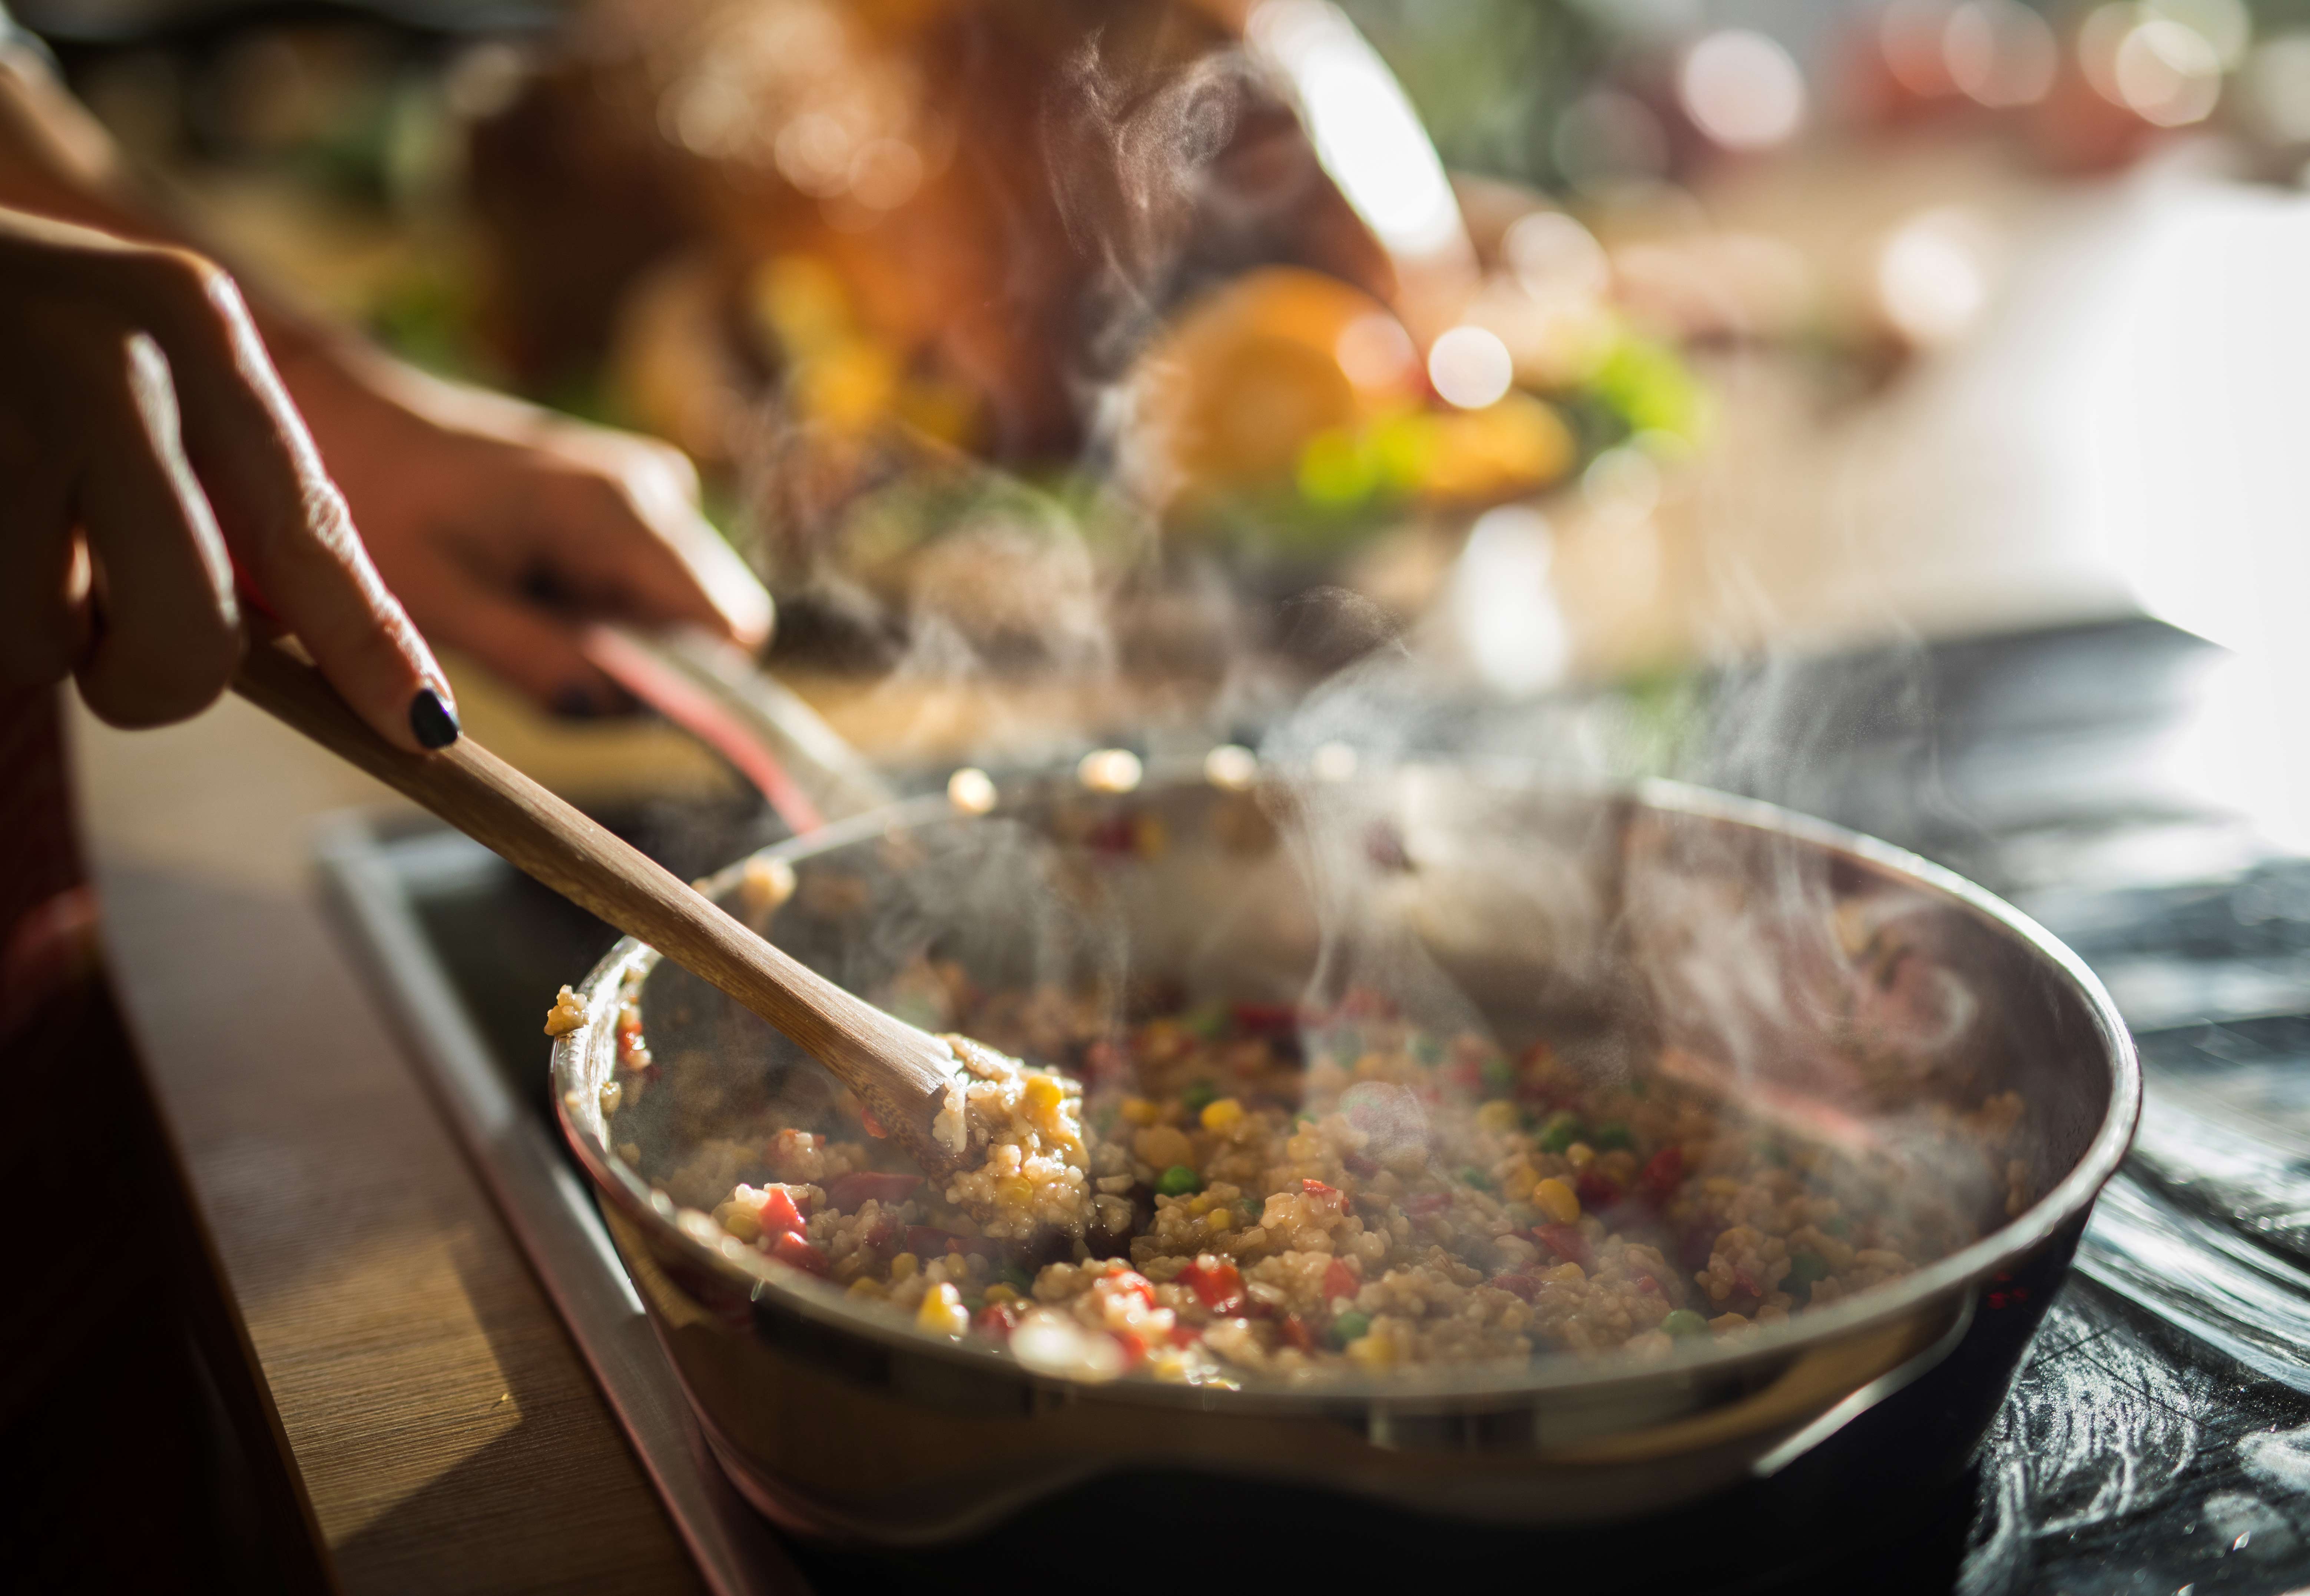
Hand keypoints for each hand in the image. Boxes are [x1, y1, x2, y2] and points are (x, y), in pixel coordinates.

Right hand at [0, 206, 455, 749]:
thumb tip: (299, 641)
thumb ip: (227, 492)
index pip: (307, 525)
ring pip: (45, 646)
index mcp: (187, 316)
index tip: (421, 727)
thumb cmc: (12, 341)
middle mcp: (97, 355)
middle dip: (155, 679)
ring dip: (29, 630)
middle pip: (190, 628)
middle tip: (106, 643)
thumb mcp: (135, 364)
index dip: (368, 643)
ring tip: (0, 529)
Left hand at [279, 347, 771, 713]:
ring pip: (688, 609)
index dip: (688, 686)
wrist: (347, 423)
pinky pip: (657, 583)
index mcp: (617, 512)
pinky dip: (607, 609)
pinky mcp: (634, 495)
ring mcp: (651, 485)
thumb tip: (612, 708)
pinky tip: (534, 585)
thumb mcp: (443, 604)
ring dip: (622, 640)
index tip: (602, 692)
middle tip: (543, 647)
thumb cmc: (379, 508)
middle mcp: (657, 488)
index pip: (727, 629)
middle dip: (650, 667)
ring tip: (524, 610)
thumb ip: (537, 660)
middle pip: (718, 624)